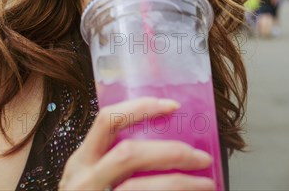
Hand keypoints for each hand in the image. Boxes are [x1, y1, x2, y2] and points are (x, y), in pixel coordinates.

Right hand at [59, 97, 215, 190]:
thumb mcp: (93, 177)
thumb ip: (117, 158)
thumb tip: (169, 139)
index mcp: (82, 161)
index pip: (108, 120)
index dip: (141, 107)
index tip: (173, 106)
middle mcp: (84, 180)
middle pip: (128, 154)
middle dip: (171, 152)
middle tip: (201, 157)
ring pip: (137, 188)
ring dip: (179, 183)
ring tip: (206, 184)